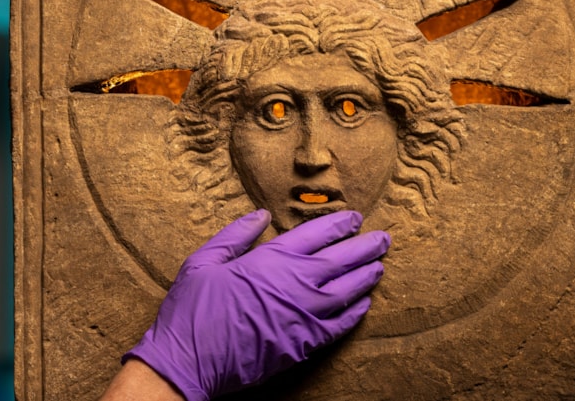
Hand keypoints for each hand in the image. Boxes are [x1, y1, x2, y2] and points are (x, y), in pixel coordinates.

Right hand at [123, 209, 389, 400]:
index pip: (316, 234)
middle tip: (384, 239)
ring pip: (348, 291)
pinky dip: (355, 312)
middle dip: (366, 247)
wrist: (190, 360)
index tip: (355, 218)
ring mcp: (305, 315)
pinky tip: (363, 304)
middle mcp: (296, 283)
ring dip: (366, 277)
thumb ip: (236, 235)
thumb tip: (260, 215)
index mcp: (271, 259)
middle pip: (342, 260)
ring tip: (380, 267)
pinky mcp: (305, 344)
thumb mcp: (204, 260)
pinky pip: (340, 325)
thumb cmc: (193, 308)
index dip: (339, 224)